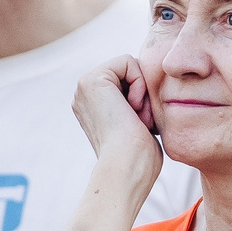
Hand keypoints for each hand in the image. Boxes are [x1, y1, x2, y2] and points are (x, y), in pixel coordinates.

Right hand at [72, 55, 164, 192]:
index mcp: (92, 105)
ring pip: (130, 66)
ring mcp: (84, 86)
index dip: (144, 99)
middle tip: (140, 122)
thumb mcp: (139, 126)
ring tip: (137, 118)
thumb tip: (148, 96)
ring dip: (142, 92)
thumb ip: (137, 106)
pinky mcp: (91, 79)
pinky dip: (139, 83)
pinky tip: (133, 108)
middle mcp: (84, 95)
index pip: (129, 82)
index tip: (140, 125)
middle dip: (144, 95)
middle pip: (130, 72)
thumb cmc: (139, 159)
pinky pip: (128, 61)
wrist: (127, 168)